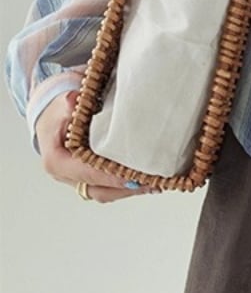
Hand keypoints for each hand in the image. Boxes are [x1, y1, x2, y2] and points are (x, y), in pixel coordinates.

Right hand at [36, 90, 157, 202]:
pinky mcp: (89, 179)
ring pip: (105, 192)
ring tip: (154, 183)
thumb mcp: (61, 105)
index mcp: (57, 161)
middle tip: (150, 180)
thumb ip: (68, 104)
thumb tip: (73, 100)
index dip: (109, 175)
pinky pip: (108, 188)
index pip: (86, 173)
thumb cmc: (59, 113)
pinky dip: (127, 186)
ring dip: (129, 190)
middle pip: (98, 189)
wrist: (54, 118)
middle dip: (125, 187)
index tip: (131, 175)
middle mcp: (66, 176)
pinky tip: (147, 182)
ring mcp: (77, 180)